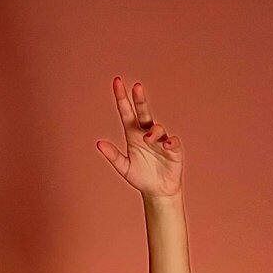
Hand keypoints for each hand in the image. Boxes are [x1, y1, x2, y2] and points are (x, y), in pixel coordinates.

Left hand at [96, 76, 182, 199]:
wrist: (158, 191)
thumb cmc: (141, 177)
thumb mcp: (124, 168)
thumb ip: (113, 156)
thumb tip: (98, 144)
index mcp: (133, 134)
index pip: (126, 112)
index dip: (122, 98)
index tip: (117, 82)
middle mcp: (147, 133)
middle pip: (143, 112)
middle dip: (140, 99)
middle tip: (137, 87)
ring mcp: (160, 140)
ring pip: (157, 128)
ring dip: (153, 131)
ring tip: (147, 138)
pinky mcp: (173, 149)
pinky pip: (172, 141)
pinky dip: (169, 142)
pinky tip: (166, 145)